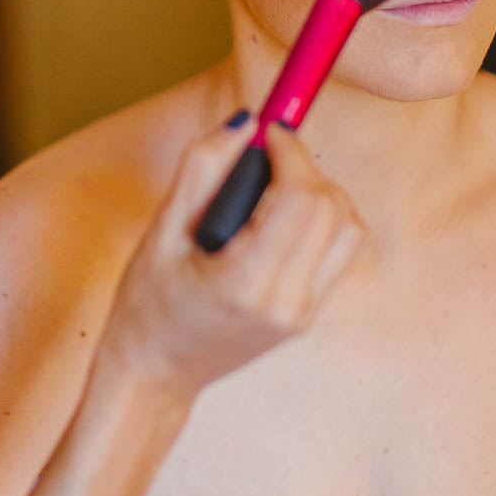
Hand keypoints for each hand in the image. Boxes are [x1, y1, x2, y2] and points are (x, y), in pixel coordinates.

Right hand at [94, 118, 363, 401]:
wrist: (155, 375)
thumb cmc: (148, 305)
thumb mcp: (161, 230)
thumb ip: (202, 169)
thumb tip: (245, 121)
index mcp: (246, 284)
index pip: (301, 198)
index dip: (291, 151)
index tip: (267, 131)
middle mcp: (287, 303)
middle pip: (332, 209)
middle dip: (305, 167)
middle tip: (266, 154)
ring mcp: (304, 314)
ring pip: (348, 229)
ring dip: (320, 192)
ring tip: (274, 187)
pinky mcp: (309, 315)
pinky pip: (339, 251)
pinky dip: (321, 219)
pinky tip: (278, 217)